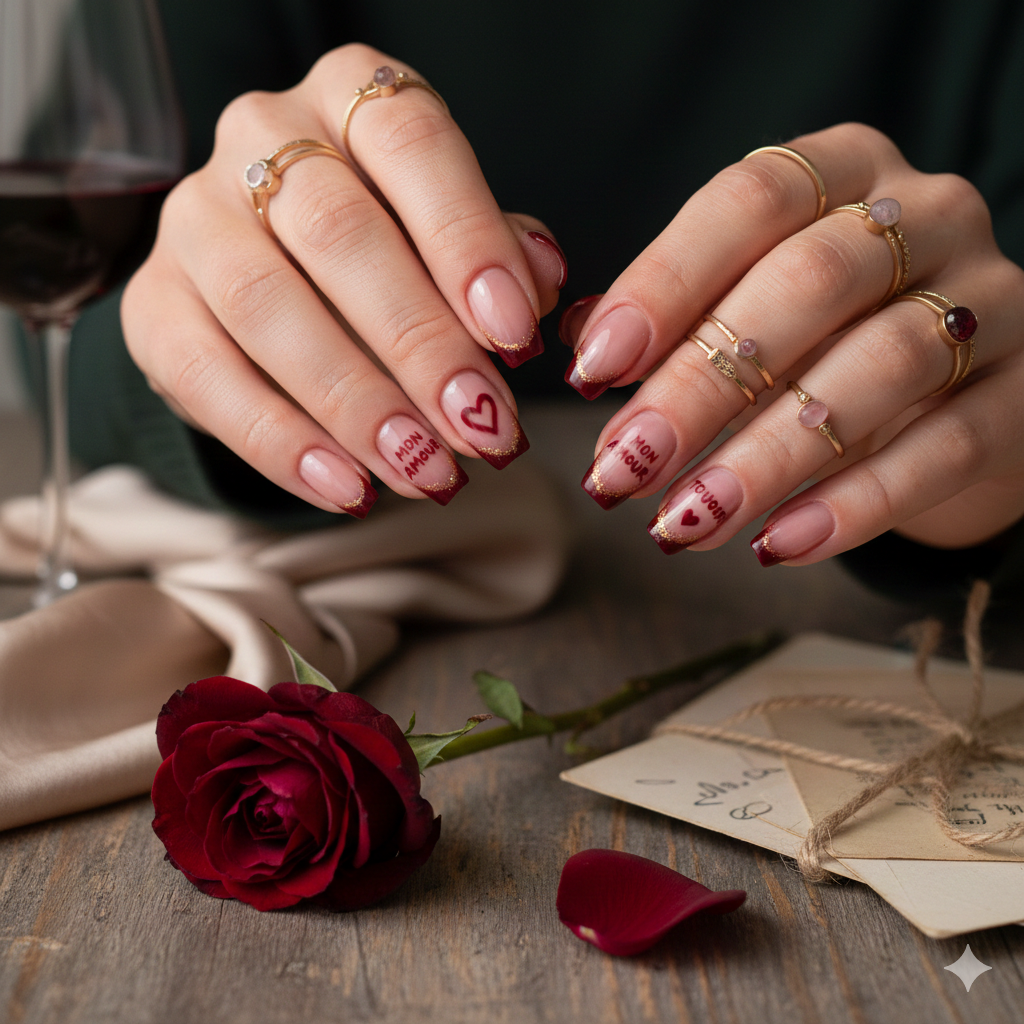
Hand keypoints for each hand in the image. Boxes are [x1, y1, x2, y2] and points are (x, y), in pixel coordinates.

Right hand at [122, 44, 565, 516]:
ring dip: (354, 403)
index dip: (466, 241)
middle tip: (481, 427)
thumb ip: (498, 254)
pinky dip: (281, 442)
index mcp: (350, 97)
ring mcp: (195, 218)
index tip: (515, 335)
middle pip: (337, 233)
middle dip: (419, 344)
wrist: (279, 281)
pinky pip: (205, 375)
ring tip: (424, 471)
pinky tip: (348, 487)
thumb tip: (539, 289)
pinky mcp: (153, 303)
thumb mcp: (450, 235)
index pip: (410, 144)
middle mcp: (262, 138)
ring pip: (264, 304)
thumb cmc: (390, 248)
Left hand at [564, 123, 1023, 563]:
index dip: (666, 280)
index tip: (594, 368)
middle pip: (808, 284)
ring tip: (685, 523)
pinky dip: (854, 503)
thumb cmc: (828, 335)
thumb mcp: (753, 301)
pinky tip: (776, 545)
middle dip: (701, 385)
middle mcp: (928, 213)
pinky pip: (945, 447)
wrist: (963, 382)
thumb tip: (581, 348)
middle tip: (625, 466)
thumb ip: (676, 315)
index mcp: (844, 170)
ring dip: (767, 456)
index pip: (750, 199)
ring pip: (880, 367)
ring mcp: (992, 297)